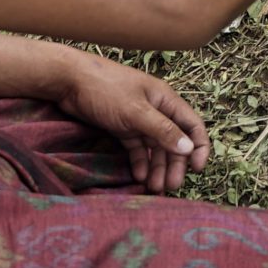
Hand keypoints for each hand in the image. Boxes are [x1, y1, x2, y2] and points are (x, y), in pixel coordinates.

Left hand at [55, 54, 210, 194]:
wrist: (69, 81)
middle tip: (171, 186)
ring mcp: (138, 120)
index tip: (197, 169)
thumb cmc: (107, 89)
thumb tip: (188, 149)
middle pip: (173, 140)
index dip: (198, 146)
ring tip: (154, 187)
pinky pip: (136, 148)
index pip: (192, 125)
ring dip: (157, 167)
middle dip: (175, 164)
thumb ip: (163, 131)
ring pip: (154, 147)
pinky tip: (139, 176)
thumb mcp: (136, 111)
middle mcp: (156, 110)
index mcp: (166, 100)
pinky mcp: (122, 127)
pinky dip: (139, 162)